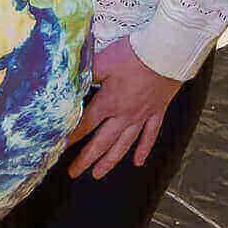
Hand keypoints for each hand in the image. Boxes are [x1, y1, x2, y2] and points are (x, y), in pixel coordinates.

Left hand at [67, 37, 183, 177]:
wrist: (167, 54)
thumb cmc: (135, 55)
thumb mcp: (104, 60)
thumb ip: (86, 73)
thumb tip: (71, 80)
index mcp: (108, 102)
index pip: (84, 125)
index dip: (71, 137)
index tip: (60, 147)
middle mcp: (124, 114)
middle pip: (101, 142)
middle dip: (86, 159)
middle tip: (74, 172)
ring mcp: (142, 115)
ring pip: (124, 144)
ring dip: (110, 161)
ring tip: (98, 174)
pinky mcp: (157, 111)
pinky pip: (150, 135)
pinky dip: (143, 149)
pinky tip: (137, 161)